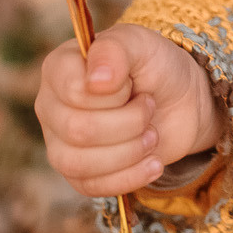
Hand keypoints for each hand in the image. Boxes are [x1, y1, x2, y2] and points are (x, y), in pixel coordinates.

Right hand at [34, 24, 222, 197]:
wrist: (180, 101)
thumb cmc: (155, 66)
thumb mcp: (141, 44)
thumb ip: (115, 50)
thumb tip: (97, 81)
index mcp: (58, 68)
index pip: (73, 91)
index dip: (113, 93)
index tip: (132, 82)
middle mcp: (51, 106)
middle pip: (77, 131)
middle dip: (129, 123)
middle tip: (149, 107)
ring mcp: (60, 142)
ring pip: (79, 164)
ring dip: (130, 151)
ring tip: (152, 135)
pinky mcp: (79, 173)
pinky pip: (91, 188)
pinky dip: (130, 177)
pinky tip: (153, 162)